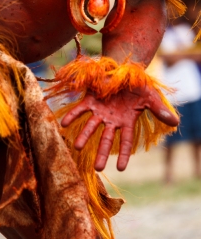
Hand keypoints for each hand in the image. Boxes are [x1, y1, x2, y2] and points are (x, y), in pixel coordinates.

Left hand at [61, 85, 177, 171]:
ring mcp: (100, 111)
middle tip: (97, 169)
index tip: (121, 169)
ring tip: (77, 147)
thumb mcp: (150, 97)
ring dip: (84, 136)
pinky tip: (63, 124)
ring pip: (91, 126)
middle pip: (106, 139)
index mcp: (126, 121)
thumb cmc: (138, 86)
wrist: (124, 69)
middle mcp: (111, 119)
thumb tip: (175, 122)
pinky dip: (72, 116)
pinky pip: (80, 109)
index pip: (125, 141)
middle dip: (102, 153)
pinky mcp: (90, 100)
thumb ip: (159, 110)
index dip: (124, 154)